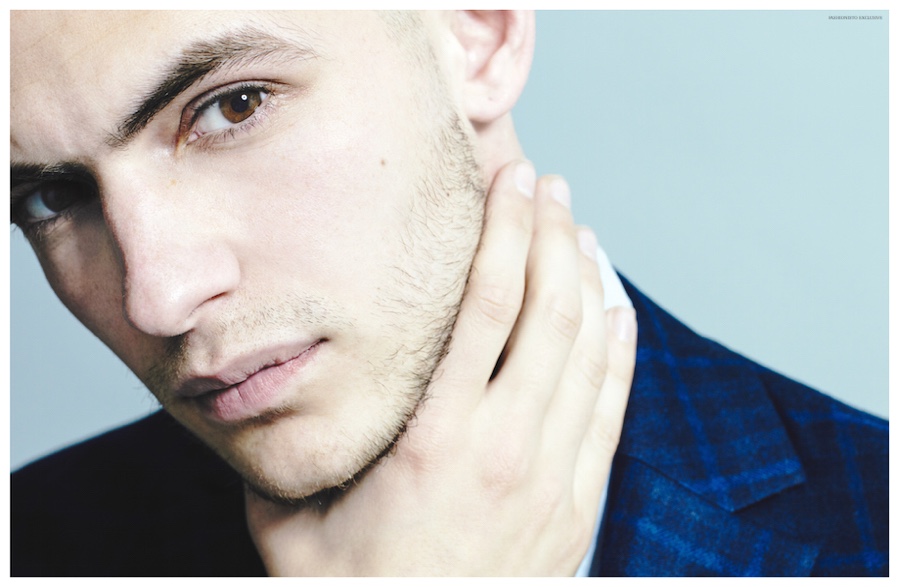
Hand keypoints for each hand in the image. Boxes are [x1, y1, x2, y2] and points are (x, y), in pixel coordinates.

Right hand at [245, 160, 637, 575]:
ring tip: (579, 228)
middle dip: (550, 236)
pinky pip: (612, 406)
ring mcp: (553, 477)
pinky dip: (619, 347)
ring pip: (588, 352)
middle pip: (548, 313)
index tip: (512, 183)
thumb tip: (255, 395)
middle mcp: (506, 449)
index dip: (504, 234)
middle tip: (548, 186)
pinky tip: (615, 306)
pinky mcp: (578, 503)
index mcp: (437, 442)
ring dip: (587, 279)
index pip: (487, 308)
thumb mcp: (291, 525)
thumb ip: (281, 455)